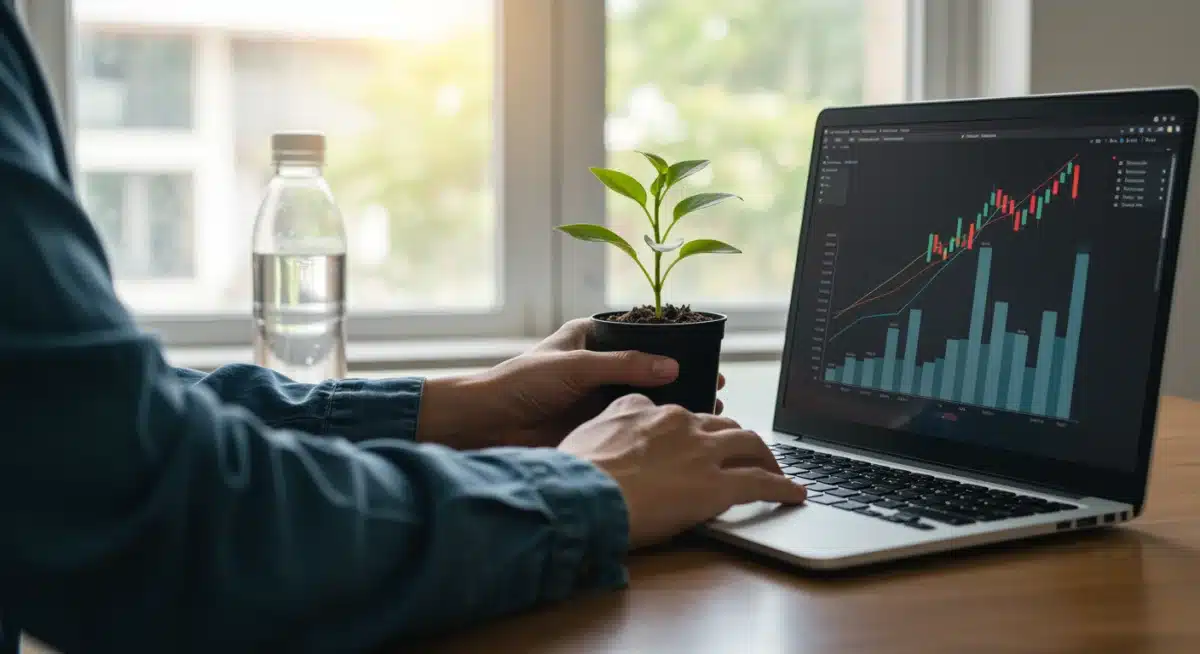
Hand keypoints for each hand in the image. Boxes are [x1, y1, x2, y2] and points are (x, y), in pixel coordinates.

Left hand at [417, 319, 725, 448]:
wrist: (485, 425)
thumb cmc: (519, 383)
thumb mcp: (576, 366)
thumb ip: (624, 366)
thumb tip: (672, 368)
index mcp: (591, 337)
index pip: (641, 333)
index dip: (674, 342)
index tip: (705, 350)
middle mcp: (599, 365)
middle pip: (650, 366)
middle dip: (681, 374)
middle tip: (715, 382)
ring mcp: (598, 396)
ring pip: (646, 396)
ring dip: (673, 403)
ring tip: (707, 409)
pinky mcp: (596, 425)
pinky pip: (633, 422)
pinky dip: (655, 426)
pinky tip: (679, 432)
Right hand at [559, 394, 805, 548]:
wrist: (582, 494)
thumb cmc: (575, 473)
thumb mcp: (584, 434)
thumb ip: (606, 426)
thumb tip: (606, 432)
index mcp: (647, 410)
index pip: (682, 415)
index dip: (693, 430)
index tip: (696, 441)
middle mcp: (680, 423)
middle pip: (723, 425)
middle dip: (737, 439)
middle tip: (744, 453)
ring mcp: (702, 452)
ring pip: (750, 444)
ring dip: (767, 456)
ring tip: (776, 469)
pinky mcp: (718, 485)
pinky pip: (762, 483)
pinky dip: (783, 487)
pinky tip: (796, 494)